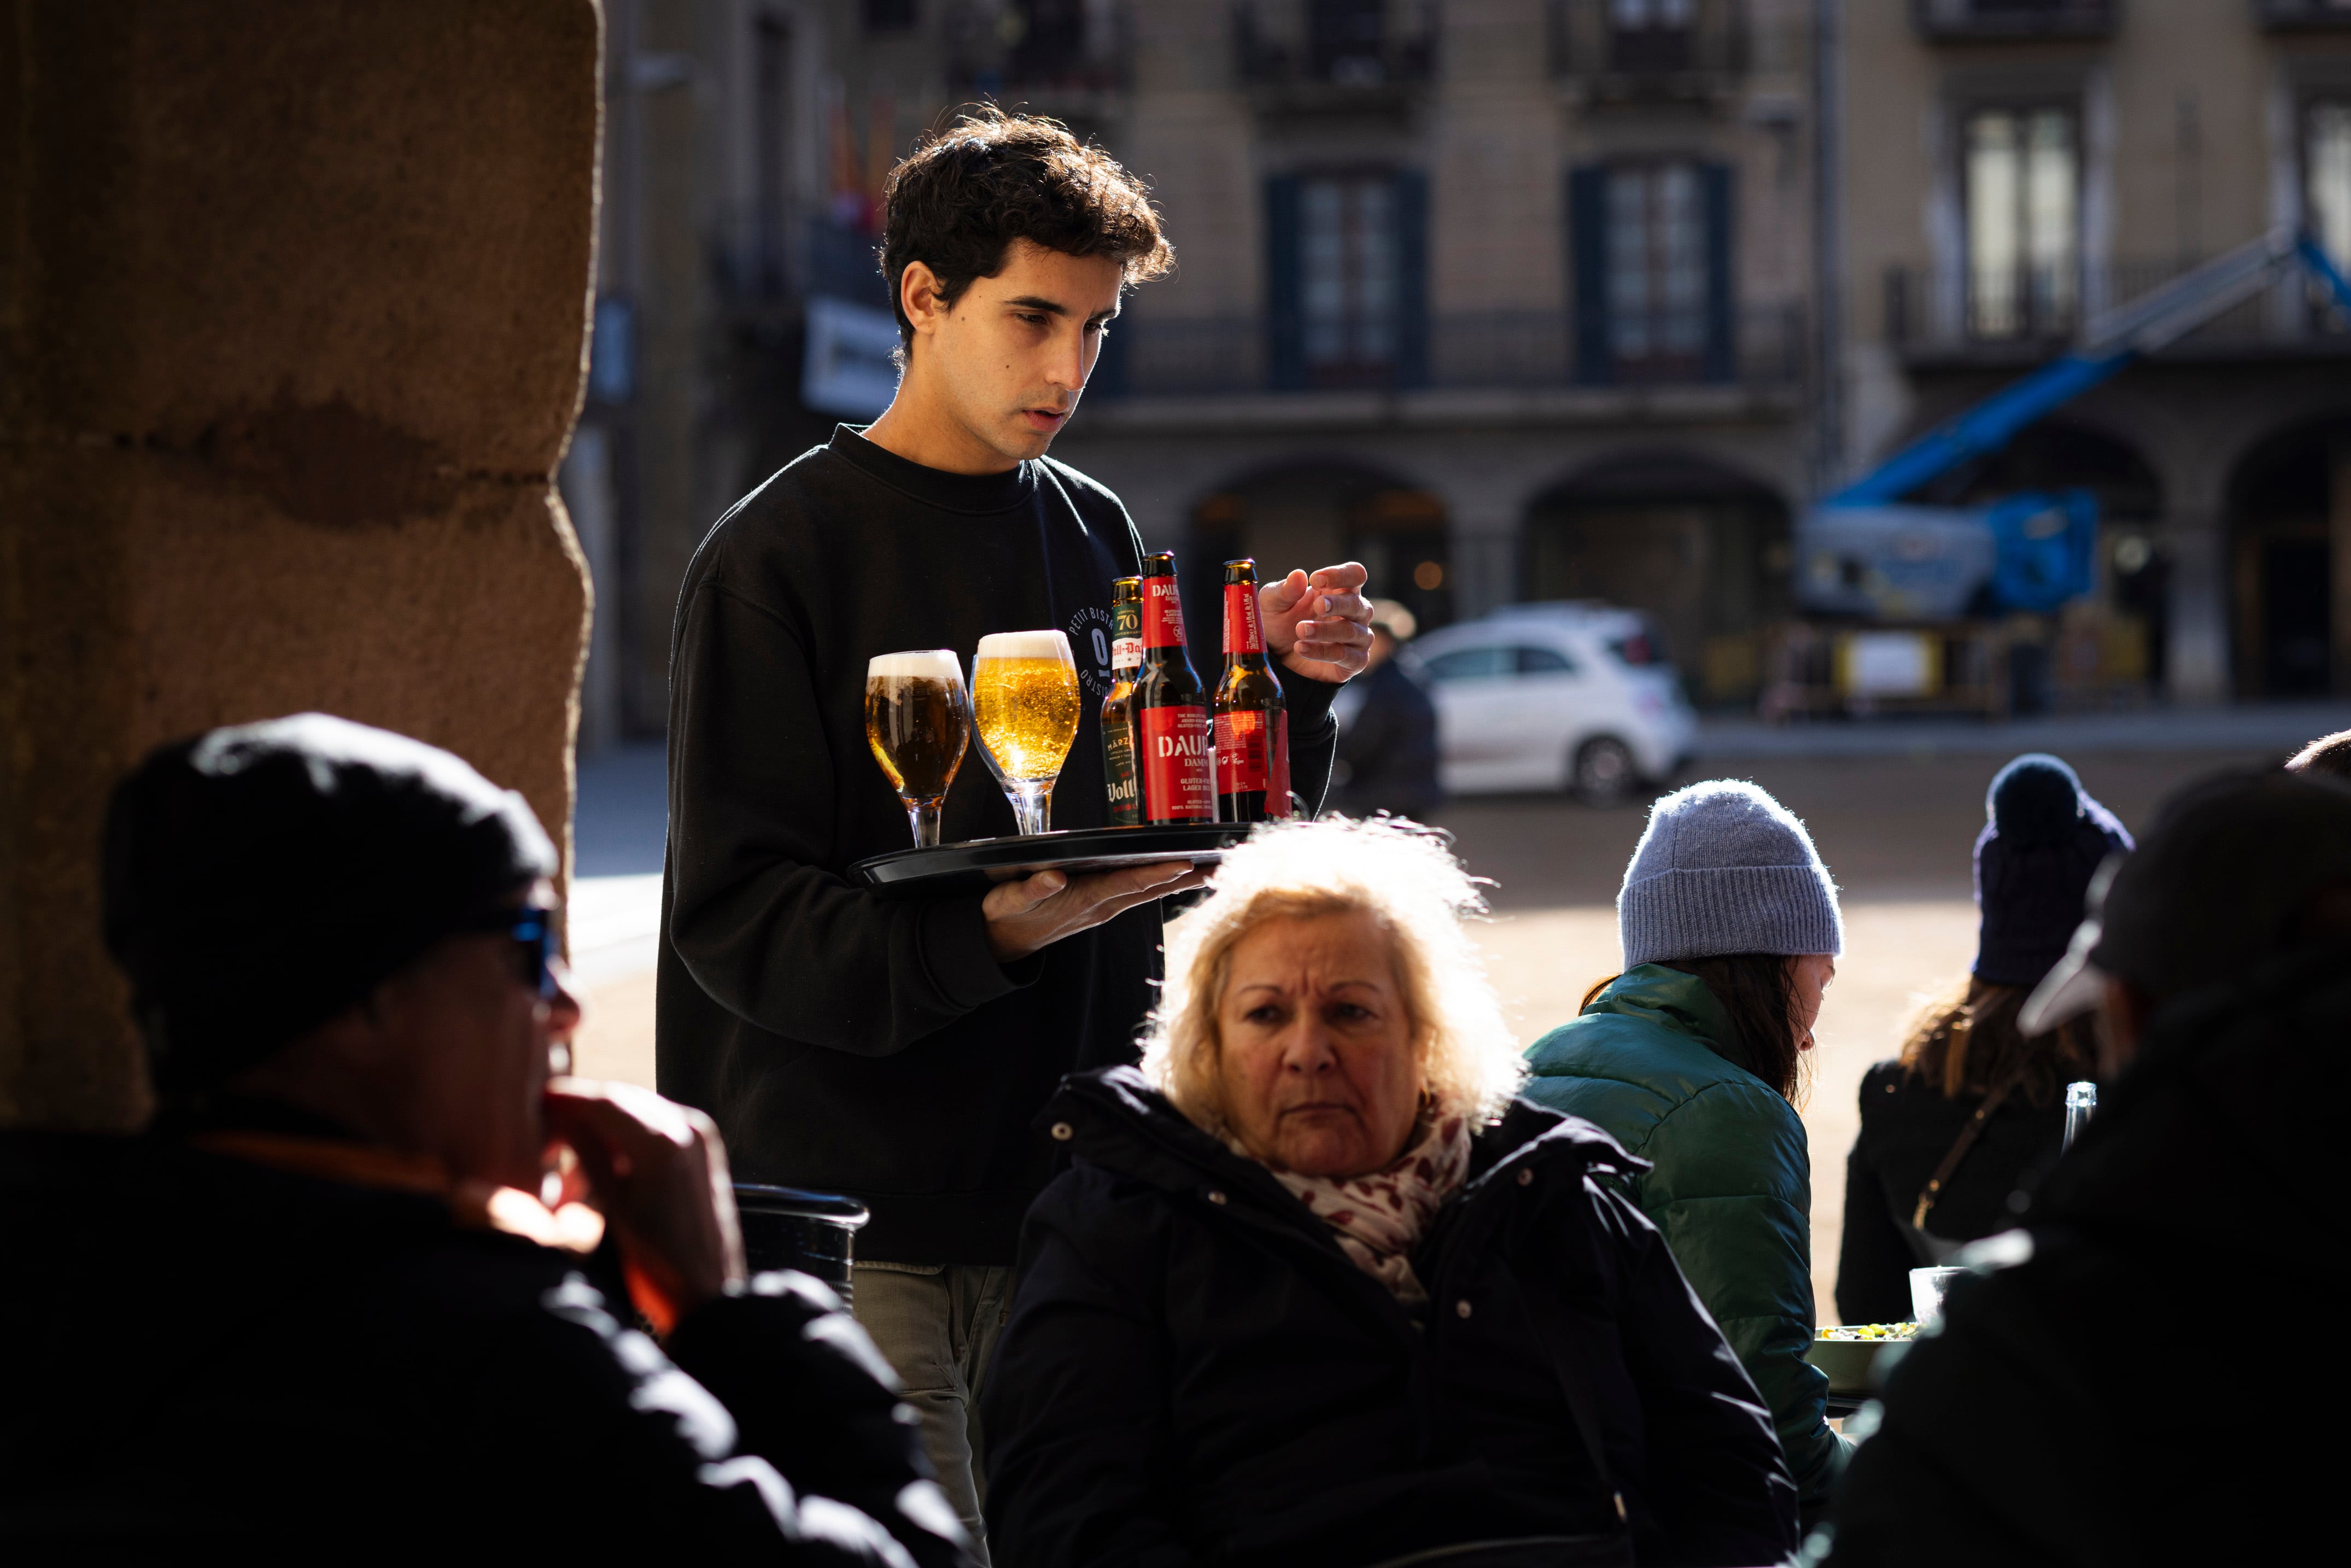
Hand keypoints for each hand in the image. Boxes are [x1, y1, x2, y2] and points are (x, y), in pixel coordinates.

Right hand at [543, 1078, 745, 1334]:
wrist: (710, 1293)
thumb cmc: (660, 1264)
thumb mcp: (613, 1210)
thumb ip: (587, 1156)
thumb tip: (560, 1115)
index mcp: (664, 1142)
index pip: (605, 1100)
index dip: (567, 1097)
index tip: (536, 1100)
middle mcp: (688, 1127)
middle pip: (621, 1100)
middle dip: (581, 1113)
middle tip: (544, 1135)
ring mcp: (699, 1136)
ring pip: (637, 1114)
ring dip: (600, 1132)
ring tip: (567, 1173)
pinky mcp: (703, 1150)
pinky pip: (655, 1129)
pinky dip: (625, 1142)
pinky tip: (599, 1170)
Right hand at [983, 860, 1209, 962]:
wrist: (1006, 940)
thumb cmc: (1008, 914)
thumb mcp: (1010, 900)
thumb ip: (1031, 889)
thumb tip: (1053, 877)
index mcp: (1084, 899)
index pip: (1127, 884)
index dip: (1156, 874)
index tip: (1185, 864)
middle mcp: (1102, 904)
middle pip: (1151, 888)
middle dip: (1186, 877)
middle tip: (1221, 865)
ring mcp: (1105, 906)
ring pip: (1150, 891)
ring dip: (1182, 880)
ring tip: (1214, 867)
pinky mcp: (1104, 904)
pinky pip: (1141, 891)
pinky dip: (1165, 881)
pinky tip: (1184, 875)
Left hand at [1261, 563, 1373, 683]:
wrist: (1275, 657)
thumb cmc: (1279, 622)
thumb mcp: (1272, 603)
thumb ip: (1285, 590)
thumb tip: (1298, 575)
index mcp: (1339, 590)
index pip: (1355, 574)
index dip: (1341, 574)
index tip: (1316, 579)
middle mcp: (1354, 612)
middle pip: (1359, 604)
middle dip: (1338, 604)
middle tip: (1317, 606)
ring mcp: (1357, 638)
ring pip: (1353, 631)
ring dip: (1327, 630)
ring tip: (1301, 630)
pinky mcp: (1353, 661)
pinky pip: (1347, 657)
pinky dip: (1323, 652)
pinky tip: (1301, 648)